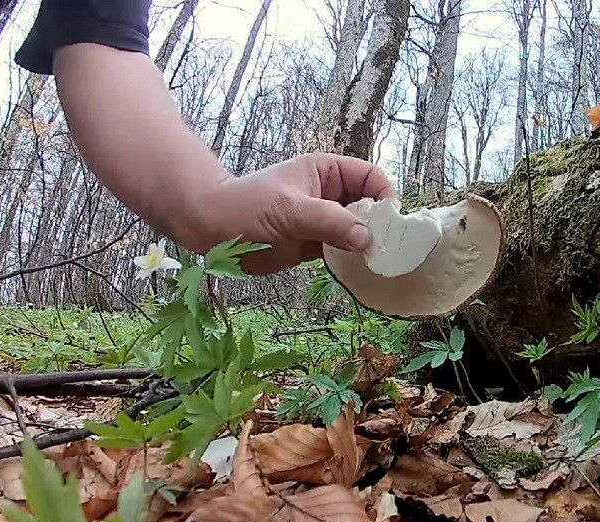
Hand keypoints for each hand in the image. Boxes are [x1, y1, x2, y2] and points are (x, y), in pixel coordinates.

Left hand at [187, 153, 393, 273]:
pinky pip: (344, 252)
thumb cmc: (245, 206)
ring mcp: (324, 222)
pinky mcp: (315, 246)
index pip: (370, 177)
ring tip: (379, 263)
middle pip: (370, 207)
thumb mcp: (289, 209)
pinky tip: (361, 272)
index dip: (384, 196)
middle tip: (388, 248)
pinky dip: (354, 261)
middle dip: (381, 225)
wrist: (210, 229)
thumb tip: (366, 238)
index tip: (389, 221)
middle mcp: (330, 196)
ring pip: (359, 232)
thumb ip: (328, 222)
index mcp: (327, 172)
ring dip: (369, 246)